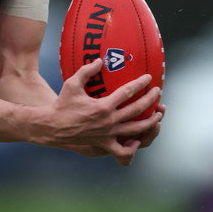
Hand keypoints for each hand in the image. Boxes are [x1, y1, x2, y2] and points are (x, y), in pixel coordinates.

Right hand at [46, 58, 161, 165]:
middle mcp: (109, 121)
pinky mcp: (104, 144)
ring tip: (158, 115)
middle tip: (158, 92)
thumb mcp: (72, 84)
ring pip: (136, 130)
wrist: (54, 127)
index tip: (149, 78)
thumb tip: (100, 60)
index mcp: (103, 106)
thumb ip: (86, 71)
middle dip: (150, 100)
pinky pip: (122, 151)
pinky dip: (132, 148)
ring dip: (150, 122)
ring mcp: (108, 135)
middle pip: (136, 110)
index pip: (127, 92)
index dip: (140, 84)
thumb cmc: (63, 103)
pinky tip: (136, 140)